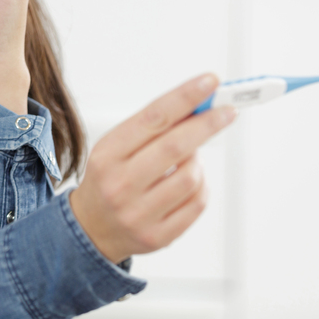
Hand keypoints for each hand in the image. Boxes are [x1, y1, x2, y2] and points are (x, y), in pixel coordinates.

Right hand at [69, 73, 236, 263]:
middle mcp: (120, 184)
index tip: (209, 83)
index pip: (153, 118)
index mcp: (108, 154)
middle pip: (175, 146)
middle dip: (207, 124)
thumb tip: (196, 106)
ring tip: (189, 158)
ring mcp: (139, 213)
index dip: (185, 97)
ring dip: (198, 161)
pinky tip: (190, 180)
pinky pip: (197, 203)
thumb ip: (151, 128)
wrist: (91, 228)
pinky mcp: (158, 235)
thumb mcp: (115, 146)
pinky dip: (201, 185)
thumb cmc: (109, 179)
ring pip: (191, 176)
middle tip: (226, 111)